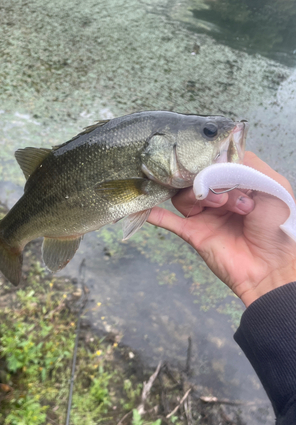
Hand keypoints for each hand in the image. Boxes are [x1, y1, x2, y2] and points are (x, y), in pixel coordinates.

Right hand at [147, 152, 295, 306]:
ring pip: (184, 194)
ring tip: (220, 206)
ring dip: (197, 195)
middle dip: (211, 180)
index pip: (216, 161)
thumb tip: (222, 156)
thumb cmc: (279, 228)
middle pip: (196, 176)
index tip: (219, 163)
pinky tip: (144, 207)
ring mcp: (205, 215)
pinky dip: (155, 213)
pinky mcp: (194, 233)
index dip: (216, 160)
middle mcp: (219, 197)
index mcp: (238, 183)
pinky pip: (168, 220)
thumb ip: (250, 166)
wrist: (272, 268)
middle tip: (229, 194)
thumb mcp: (274, 187)